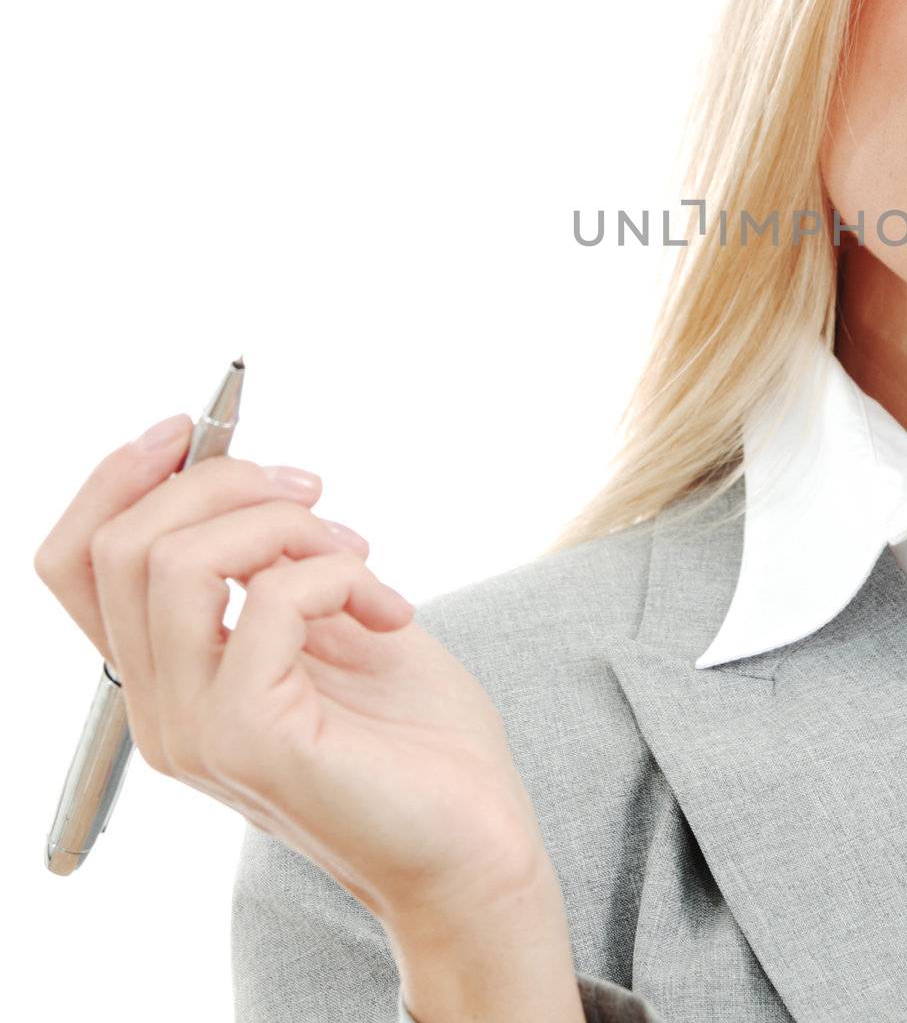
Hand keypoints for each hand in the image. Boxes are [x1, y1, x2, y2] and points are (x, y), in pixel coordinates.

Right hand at [34, 417, 557, 928]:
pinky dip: (339, 573)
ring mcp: (197, 729)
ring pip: (175, 563)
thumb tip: (249, 480)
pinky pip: (270, 602)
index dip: (119, 476)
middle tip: (318, 495)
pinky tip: (390, 608)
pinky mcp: (252, 738)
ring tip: (358, 552)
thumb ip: (274, 566)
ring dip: (283, 525)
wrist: (473, 836)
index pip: (77, 562)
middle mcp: (161, 707)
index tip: (196, 426)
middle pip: (122, 543)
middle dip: (226, 480)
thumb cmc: (414, 734)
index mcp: (169, 676)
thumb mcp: (333, 622)